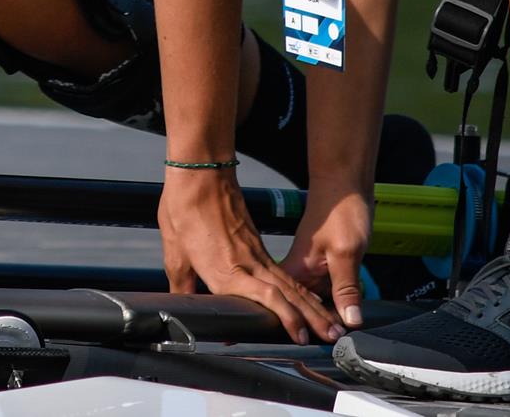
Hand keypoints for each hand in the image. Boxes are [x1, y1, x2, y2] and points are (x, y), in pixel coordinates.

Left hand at [158, 166, 341, 343]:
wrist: (201, 173)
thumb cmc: (185, 209)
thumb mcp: (175, 253)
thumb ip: (182, 285)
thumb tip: (181, 308)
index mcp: (227, 270)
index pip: (267, 298)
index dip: (286, 318)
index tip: (301, 337)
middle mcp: (249, 264)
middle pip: (289, 294)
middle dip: (313, 317)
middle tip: (334, 335)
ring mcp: (256, 253)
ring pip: (291, 284)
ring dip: (313, 306)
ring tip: (332, 323)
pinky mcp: (257, 244)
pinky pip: (283, 273)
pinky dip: (300, 290)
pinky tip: (310, 299)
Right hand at [280, 184, 372, 329]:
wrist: (347, 184)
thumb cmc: (341, 211)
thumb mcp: (347, 253)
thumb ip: (346, 288)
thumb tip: (350, 321)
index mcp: (295, 269)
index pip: (291, 308)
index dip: (302, 327)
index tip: (316, 344)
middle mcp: (298, 271)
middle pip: (305, 308)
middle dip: (320, 325)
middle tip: (335, 343)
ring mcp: (312, 269)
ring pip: (318, 301)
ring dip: (330, 315)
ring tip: (340, 335)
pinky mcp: (324, 265)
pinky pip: (328, 290)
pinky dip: (338, 301)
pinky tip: (348, 311)